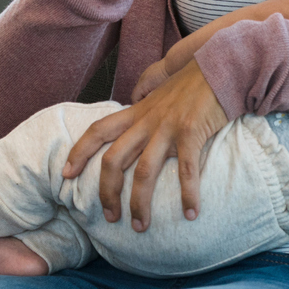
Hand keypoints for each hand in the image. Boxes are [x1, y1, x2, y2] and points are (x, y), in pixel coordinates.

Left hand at [62, 61, 228, 228]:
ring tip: (140, 226)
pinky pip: (186, 170)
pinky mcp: (191, 131)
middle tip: (110, 218)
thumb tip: (136, 92)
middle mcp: (147, 120)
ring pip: (143, 172)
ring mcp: (167, 126)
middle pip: (113, 160)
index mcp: (138, 111)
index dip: (79, 152)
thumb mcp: (163, 82)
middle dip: (106, 193)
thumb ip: (146, 89)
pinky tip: (190, 214)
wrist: (222, 62)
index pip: (98, 131)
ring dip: (139, 204)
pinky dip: (187, 194)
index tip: (66, 174)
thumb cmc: (196, 75)